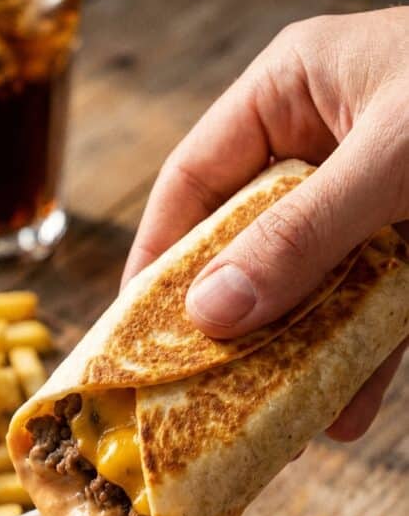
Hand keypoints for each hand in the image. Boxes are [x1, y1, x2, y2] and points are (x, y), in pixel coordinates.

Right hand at [123, 7, 408, 441]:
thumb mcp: (394, 159)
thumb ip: (304, 233)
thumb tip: (212, 311)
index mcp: (293, 94)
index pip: (196, 179)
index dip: (158, 253)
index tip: (132, 326)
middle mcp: (322, 148)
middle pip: (247, 246)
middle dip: (229, 322)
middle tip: (192, 389)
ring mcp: (369, 202)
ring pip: (307, 288)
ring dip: (290, 357)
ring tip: (267, 421)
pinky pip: (370, 309)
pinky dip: (358, 360)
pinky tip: (341, 410)